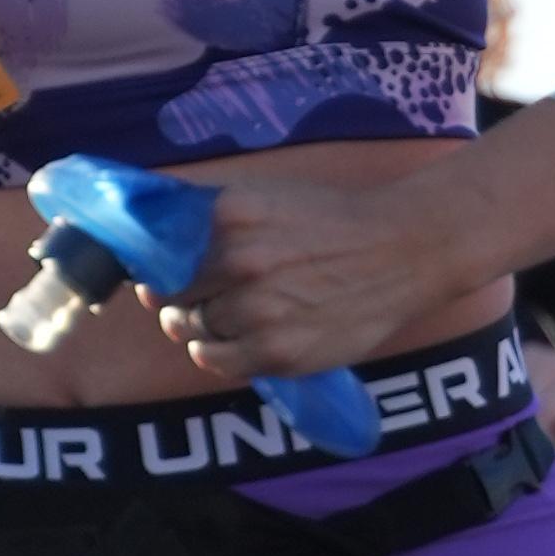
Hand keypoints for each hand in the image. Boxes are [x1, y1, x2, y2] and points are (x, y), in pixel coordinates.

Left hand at [152, 156, 483, 383]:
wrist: (406, 248)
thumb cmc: (335, 220)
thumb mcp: (268, 195)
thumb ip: (210, 211)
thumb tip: (148, 226)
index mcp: (228, 215)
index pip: (157, 251)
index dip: (154, 266)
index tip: (157, 274)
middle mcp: (237, 261)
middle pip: (171, 294)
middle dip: (175, 299)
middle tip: (192, 300)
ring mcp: (256, 309)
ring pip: (192, 329)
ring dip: (196, 327)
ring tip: (222, 319)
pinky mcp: (277, 351)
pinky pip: (216, 361)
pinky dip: (213, 354)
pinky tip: (230, 342)